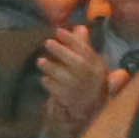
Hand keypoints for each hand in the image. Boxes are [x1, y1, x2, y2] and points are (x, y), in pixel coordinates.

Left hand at [36, 23, 120, 137]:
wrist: (86, 110)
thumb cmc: (87, 81)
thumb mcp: (90, 64)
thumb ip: (84, 46)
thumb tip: (80, 27)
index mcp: (98, 67)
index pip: (86, 51)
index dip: (72, 40)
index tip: (59, 30)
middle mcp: (92, 79)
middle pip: (77, 63)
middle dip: (61, 51)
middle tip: (47, 42)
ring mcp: (80, 90)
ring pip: (65, 77)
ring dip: (51, 68)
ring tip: (41, 61)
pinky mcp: (69, 100)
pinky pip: (57, 90)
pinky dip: (49, 83)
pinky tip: (45, 79)